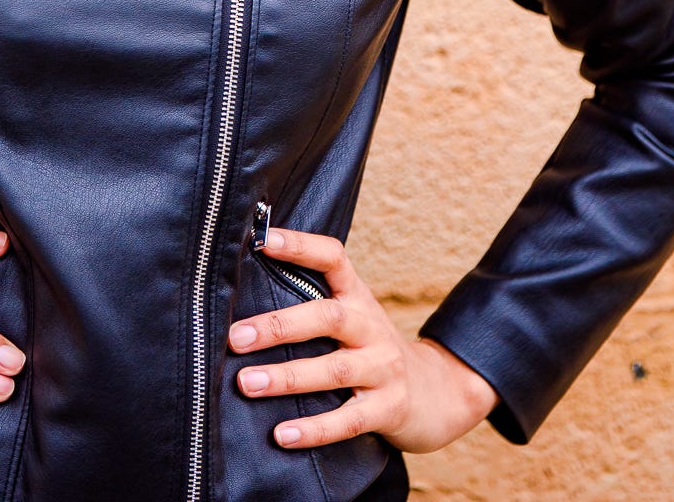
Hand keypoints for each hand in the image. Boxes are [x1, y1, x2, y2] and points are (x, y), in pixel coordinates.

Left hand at [230, 226, 497, 453]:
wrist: (437, 392)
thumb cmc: (372, 350)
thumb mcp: (352, 318)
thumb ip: (312, 305)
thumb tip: (242, 296)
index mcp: (358, 297)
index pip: (333, 258)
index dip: (299, 245)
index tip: (260, 239)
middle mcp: (372, 326)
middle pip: (329, 317)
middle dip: (280, 326)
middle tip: (236, 337)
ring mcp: (384, 368)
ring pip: (334, 370)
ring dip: (287, 377)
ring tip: (247, 383)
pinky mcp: (390, 409)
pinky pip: (349, 420)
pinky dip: (314, 429)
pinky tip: (282, 435)